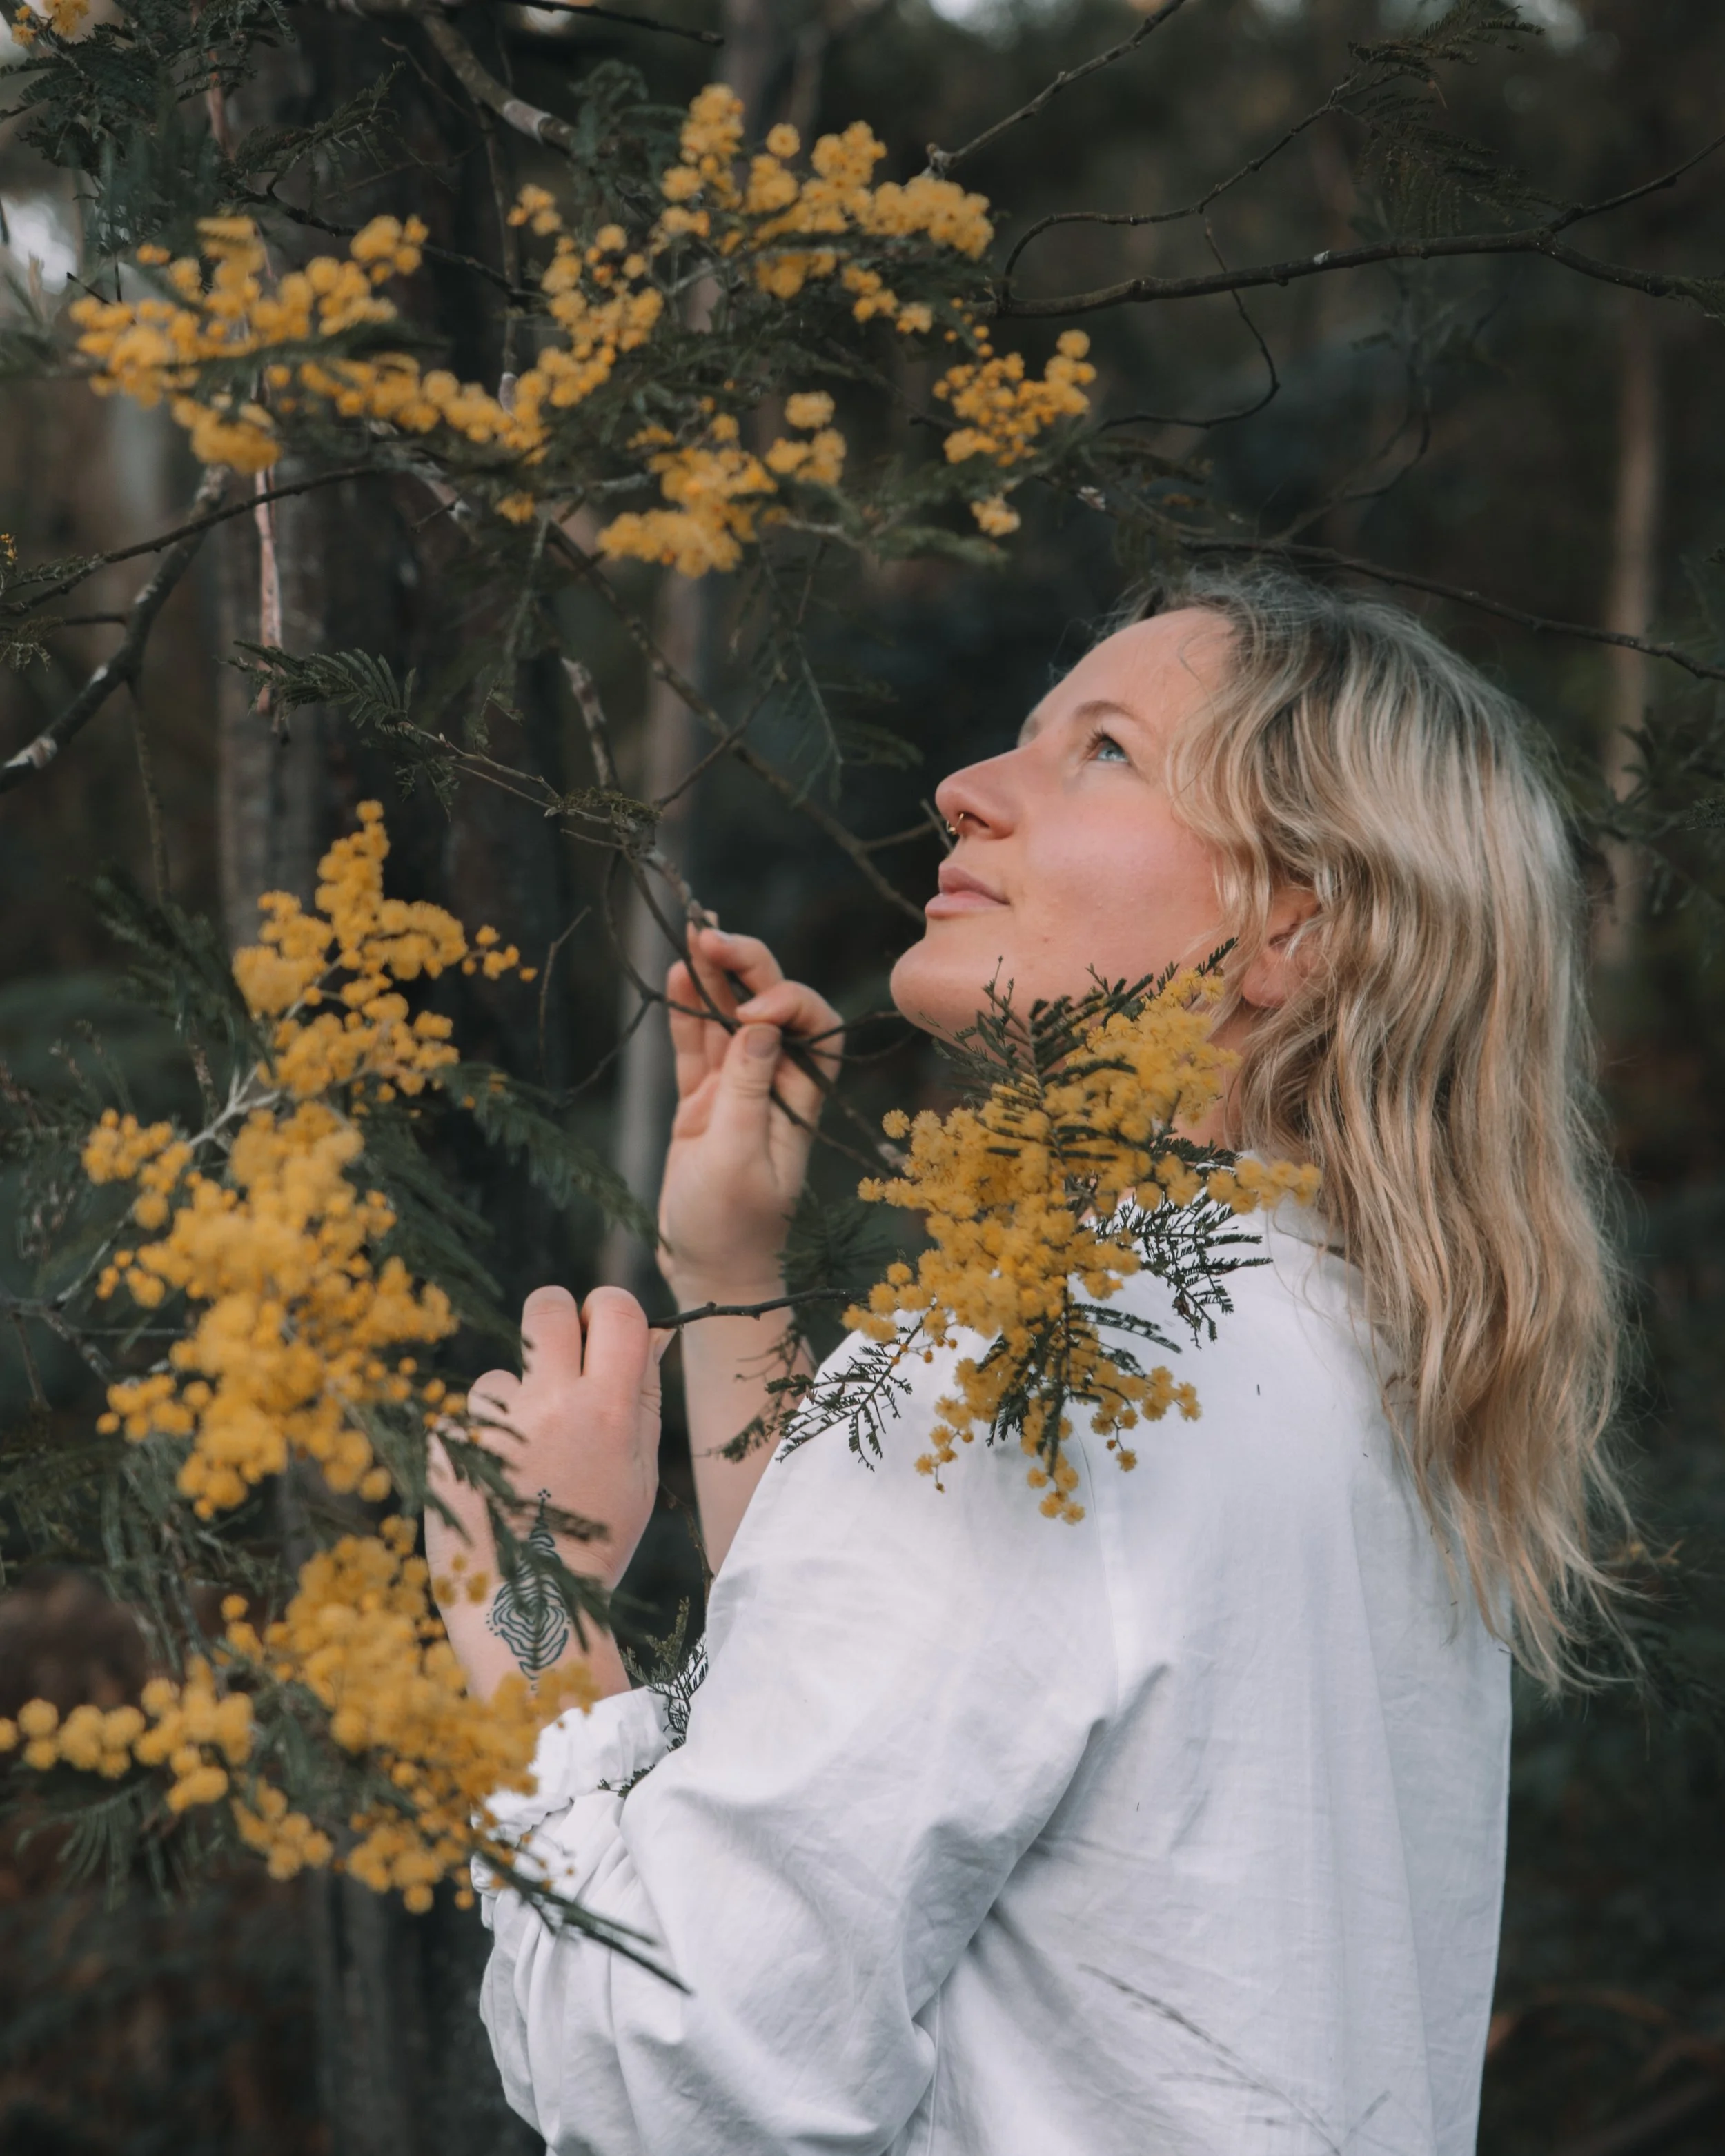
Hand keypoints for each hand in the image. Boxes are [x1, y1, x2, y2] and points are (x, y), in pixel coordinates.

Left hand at [427, 1285, 665, 1698]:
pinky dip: (475, 1451)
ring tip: (523, 1473)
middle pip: (545, 1308)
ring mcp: (493, 1425)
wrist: (527, 1613)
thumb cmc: (594, 1544)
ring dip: (509, 1409)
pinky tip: (492, 1494)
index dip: (609, 1307)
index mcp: (607, 1410)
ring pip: (498, 1379)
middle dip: (553, 1316)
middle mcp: (548, 1406)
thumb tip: (651, 1333)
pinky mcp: (447, 1448)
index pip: (616, 1310)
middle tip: (555, 1352)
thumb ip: (643, 1397)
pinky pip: (463, 1425)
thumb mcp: (639, 1474)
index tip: (601, 1327)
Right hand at [659, 927, 843, 1302]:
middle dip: (749, 968)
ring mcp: (736, 1091)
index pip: (814, 1029)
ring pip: (729, 1019)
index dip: (788, 1004)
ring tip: (691, 938)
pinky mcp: (701, 1102)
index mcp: (802, 1100)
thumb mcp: (738, 1161)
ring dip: (714, 979)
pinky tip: (676, 975)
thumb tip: (761, 1025)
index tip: (753, 1014)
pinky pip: (696, 1045)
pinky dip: (687, 1012)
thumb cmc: (731, 1227)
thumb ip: (747, 1092)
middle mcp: (775, 1086)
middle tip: (712, 935)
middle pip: (773, 1009)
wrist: (709, 1272)